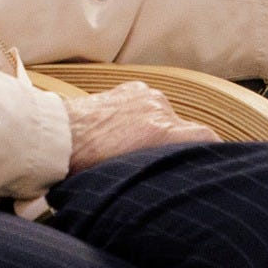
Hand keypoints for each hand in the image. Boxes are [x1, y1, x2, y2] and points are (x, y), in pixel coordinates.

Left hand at [63, 80, 218, 172]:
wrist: (55, 136)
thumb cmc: (85, 165)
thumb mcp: (128, 176)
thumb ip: (157, 169)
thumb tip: (171, 179)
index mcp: (162, 132)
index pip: (206, 137)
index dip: (212, 150)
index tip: (210, 161)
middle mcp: (159, 109)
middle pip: (185, 129)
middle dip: (178, 145)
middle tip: (162, 161)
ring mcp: (146, 96)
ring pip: (166, 116)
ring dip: (159, 129)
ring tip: (137, 147)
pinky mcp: (132, 88)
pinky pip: (149, 103)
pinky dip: (144, 115)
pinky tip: (126, 129)